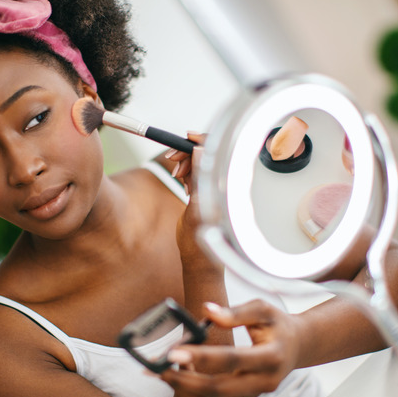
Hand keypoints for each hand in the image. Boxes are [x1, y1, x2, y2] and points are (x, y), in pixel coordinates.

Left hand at [158, 300, 303, 396]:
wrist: (297, 346)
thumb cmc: (278, 326)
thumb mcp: (263, 310)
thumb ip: (236, 312)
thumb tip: (207, 311)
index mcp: (271, 356)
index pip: (231, 359)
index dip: (201, 356)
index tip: (174, 351)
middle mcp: (264, 380)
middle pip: (219, 389)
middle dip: (185, 381)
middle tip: (160, 368)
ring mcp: (254, 392)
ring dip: (185, 389)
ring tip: (162, 373)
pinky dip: (194, 391)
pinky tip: (179, 377)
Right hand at [166, 133, 208, 268]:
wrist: (198, 258)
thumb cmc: (202, 239)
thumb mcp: (197, 206)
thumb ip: (199, 177)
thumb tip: (200, 149)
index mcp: (224, 187)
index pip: (216, 152)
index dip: (200, 141)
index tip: (185, 138)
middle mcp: (221, 185)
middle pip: (205, 155)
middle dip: (187, 154)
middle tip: (173, 164)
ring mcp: (214, 188)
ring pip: (198, 164)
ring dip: (185, 165)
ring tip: (178, 179)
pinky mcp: (206, 193)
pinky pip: (196, 174)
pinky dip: (187, 174)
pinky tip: (183, 184)